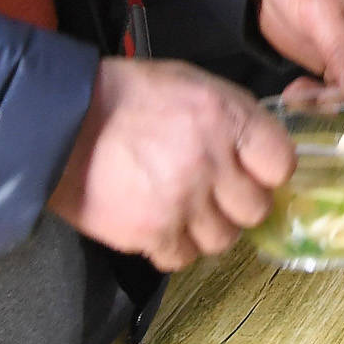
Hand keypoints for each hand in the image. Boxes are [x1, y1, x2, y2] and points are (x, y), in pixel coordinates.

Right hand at [48, 57, 288, 270]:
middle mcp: (212, 161)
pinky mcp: (151, 232)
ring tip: (184, 211)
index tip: (254, 174)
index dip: (268, 172)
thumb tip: (259, 154)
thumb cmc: (128, 98)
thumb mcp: (194, 85)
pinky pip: (181, 258)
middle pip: (255, 209)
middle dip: (238, 205)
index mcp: (229, 117)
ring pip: (222, 240)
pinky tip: (159, 226)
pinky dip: (172, 247)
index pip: (281, 164)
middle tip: (216, 196)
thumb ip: (233, 119)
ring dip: (206, 230)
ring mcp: (183, 201)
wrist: (62, 122)